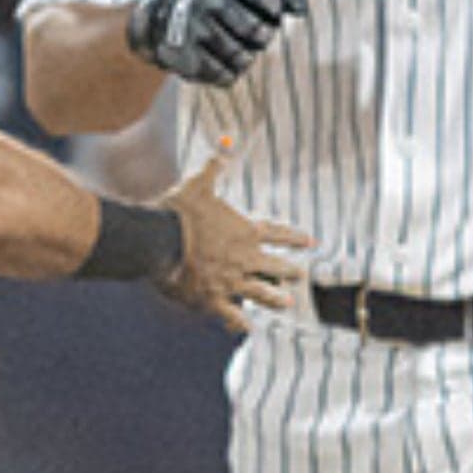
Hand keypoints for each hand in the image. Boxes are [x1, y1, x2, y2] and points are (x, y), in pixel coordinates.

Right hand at [127, 0, 307, 86]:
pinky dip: (229, 74)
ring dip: (246, 58)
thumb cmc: (220, 1)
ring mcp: (193, 26)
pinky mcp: (184, 54)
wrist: (162, 16)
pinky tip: (224, 64)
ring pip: (241, 57)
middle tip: (255, 36)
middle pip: (256, 32)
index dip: (274, 8)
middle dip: (262, 38)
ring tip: (239, 51)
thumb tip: (301, 10)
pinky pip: (223, 75)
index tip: (270, 12)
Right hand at [155, 152, 313, 332]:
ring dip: (275, 299)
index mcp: (246, 231)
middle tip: (301, 274)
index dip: (296, 238)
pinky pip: (232, 315)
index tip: (311, 242)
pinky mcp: (213, 300)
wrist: (161, 241)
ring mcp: (231, 282)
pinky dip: (239, 322)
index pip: (279, 234)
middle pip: (276, 267)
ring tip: (286, 303)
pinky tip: (246, 328)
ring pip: (262, 294)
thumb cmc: (179, 211)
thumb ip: (215, 166)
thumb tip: (226, 143)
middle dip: (291, 270)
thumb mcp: (199, 184)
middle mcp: (245, 259)